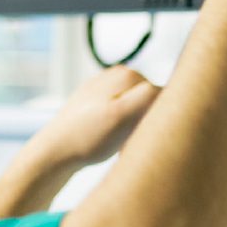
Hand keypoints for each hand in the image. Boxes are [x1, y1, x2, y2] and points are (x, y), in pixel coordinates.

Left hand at [0, 67, 159, 222]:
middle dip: (147, 123)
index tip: (137, 135)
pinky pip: (128, 117)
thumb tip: (170, 88)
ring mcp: (110, 87)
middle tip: (126, 140)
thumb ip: (148, 96)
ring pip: (142, 112)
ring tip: (117, 142)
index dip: (157, 121)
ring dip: (137, 129)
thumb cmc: (87, 138)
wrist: (56, 152)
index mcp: (128, 74)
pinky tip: (110, 140)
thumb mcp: (122, 116)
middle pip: (153, 103)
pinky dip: (126, 130)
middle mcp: (120, 74)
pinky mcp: (103, 102)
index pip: (164, 97)